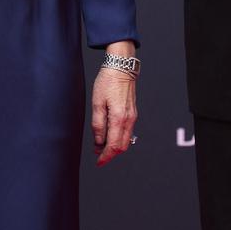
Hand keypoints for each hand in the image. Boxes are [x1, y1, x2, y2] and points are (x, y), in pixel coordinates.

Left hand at [91, 44, 137, 166]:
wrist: (121, 67)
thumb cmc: (108, 82)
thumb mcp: (97, 103)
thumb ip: (98, 125)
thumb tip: (99, 142)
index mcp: (119, 118)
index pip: (113, 146)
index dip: (105, 157)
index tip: (98, 162)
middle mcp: (129, 120)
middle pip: (122, 146)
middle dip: (111, 154)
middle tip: (99, 155)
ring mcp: (132, 116)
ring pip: (126, 140)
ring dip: (115, 146)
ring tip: (101, 145)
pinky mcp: (133, 112)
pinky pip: (127, 131)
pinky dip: (119, 137)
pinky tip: (109, 134)